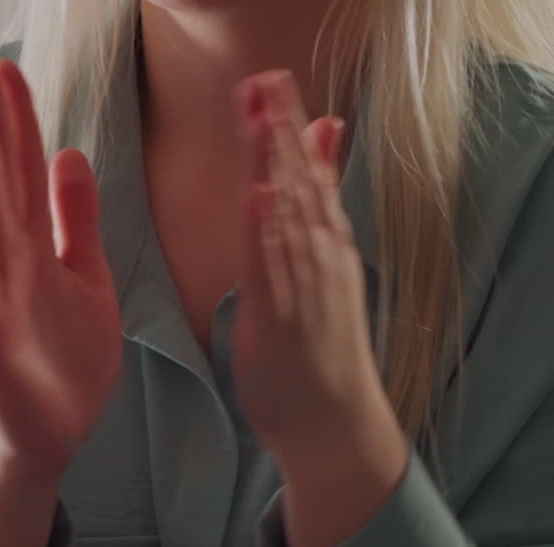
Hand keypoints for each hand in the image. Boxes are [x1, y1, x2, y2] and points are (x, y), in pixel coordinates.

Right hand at [0, 60, 121, 478]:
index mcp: (37, 249)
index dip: (17, 121)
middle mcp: (11, 264)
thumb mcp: (88, 277)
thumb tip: (68, 153)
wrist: (55, 434)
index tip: (3, 71)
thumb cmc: (68, 363)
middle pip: (2, 184)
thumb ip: (76, 220)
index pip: (25, 171)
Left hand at [234, 70, 407, 546]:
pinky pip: (276, 269)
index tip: (269, 82)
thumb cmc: (320, 346)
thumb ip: (316, 208)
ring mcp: (305, 287)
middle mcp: (320, 259)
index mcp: (324, 246)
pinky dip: (270, 231)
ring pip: (289, 216)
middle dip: (280, 132)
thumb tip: (319, 143)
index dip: (288, 127)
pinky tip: (259, 195)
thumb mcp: (322, 267)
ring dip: (273, 166)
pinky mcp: (285, 318)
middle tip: (262, 81)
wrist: (333, 422)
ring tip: (257, 118)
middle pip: (300, 184)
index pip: (307, 176)